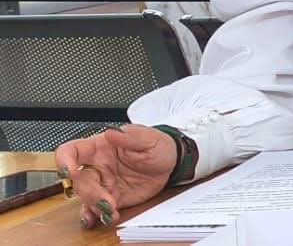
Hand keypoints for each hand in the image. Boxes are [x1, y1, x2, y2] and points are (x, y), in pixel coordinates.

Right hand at [55, 124, 175, 228]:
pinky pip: (97, 209)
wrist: (171, 162)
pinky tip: (105, 218)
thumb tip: (111, 132)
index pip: (71, 151)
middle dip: (90, 193)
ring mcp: (103, 184)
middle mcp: (97, 167)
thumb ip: (129, 137)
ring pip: (86, 198)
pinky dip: (97, 216)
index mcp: (100, 147)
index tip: (69, 171)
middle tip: (107, 200)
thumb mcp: (148, 138)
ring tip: (111, 211)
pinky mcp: (111, 198)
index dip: (64, 161)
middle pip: (79, 181)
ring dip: (95, 207)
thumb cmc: (157, 145)